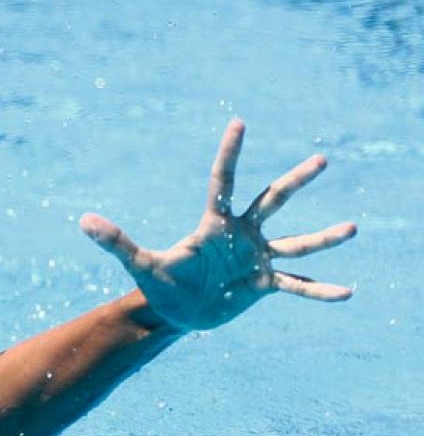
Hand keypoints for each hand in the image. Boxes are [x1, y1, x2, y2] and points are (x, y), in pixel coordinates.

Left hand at [80, 120, 356, 332]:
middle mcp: (241, 236)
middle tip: (322, 158)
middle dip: (295, 181)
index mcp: (213, 225)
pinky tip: (347, 292)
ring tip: (353, 227)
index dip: (229, 152)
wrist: (177, 314)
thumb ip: (115, 242)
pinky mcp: (264, 285)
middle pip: (272, 200)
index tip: (239, 121)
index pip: (221, 180)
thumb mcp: (139, 264)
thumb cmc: (160, 284)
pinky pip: (297, 286)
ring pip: (297, 244)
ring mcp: (256, 259)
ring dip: (324, 238)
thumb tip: (83, 221)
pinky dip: (319, 290)